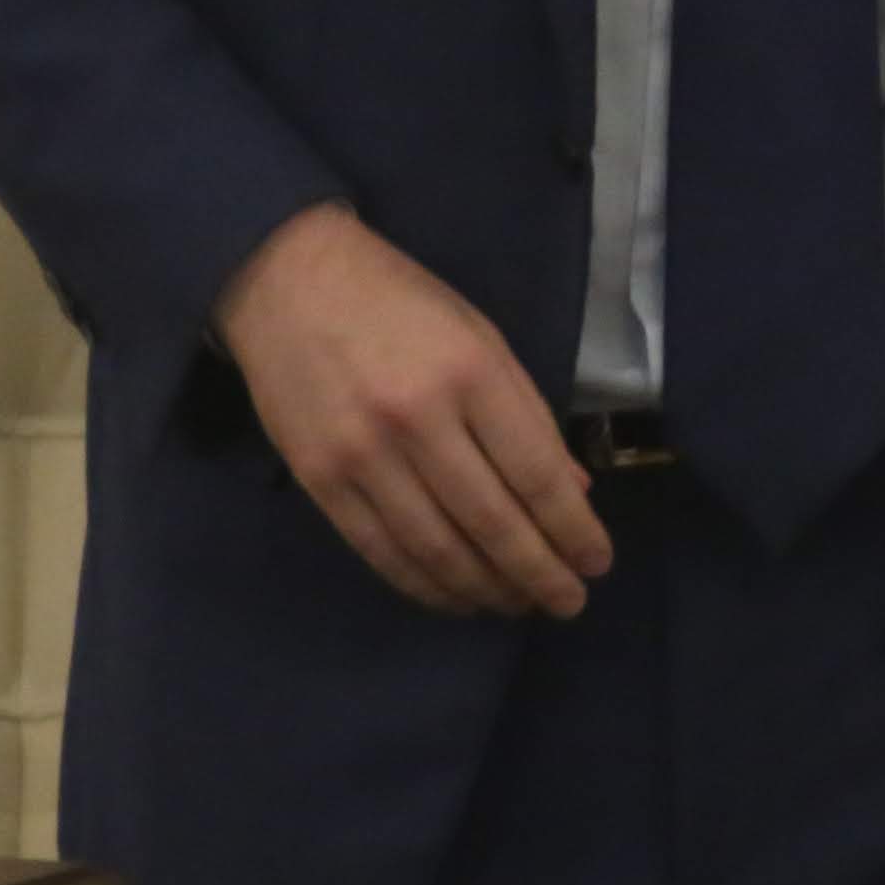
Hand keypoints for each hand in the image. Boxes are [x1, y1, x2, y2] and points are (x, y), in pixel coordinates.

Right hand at [212, 203, 611, 619]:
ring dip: (486, 588)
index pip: (536, 474)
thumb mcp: (480, 336)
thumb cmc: (399, 302)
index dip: (573, 530)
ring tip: (518, 604)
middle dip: (539, 573)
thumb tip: (572, 492)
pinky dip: (425, 586)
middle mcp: (418, 418)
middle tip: (568, 603)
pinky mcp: (319, 480)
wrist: (287, 280)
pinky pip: (381, 552)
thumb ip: (527, 413)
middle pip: (492, 522)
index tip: (597, 563)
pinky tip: (457, 595)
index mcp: (471, 372)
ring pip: (437, 550)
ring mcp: (362, 454)